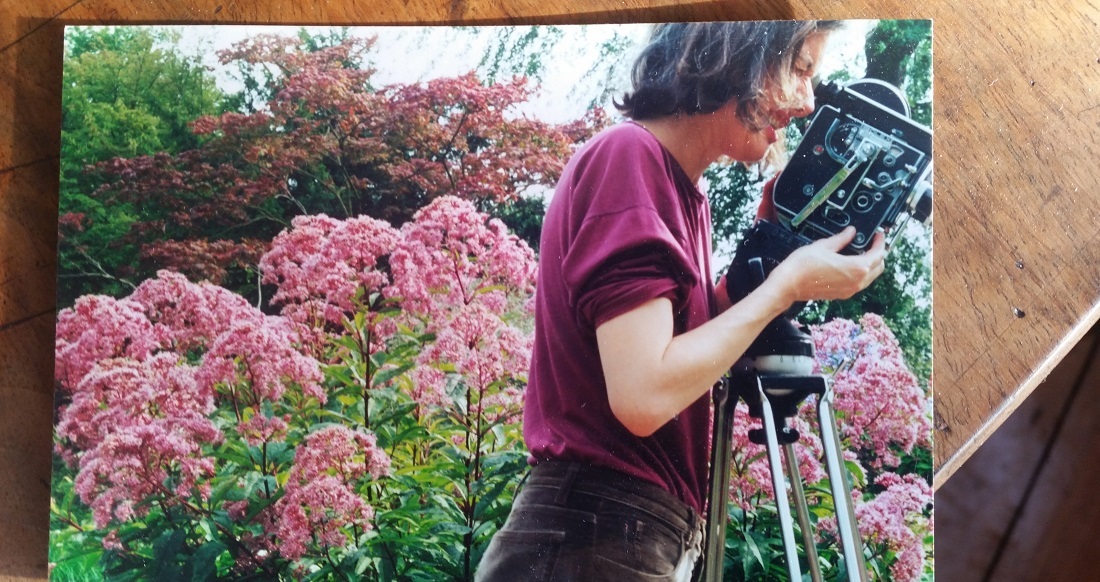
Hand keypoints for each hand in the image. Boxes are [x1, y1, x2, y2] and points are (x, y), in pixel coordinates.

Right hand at [770, 226, 885, 302]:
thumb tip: (851, 232)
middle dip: (879, 254)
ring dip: (871, 264)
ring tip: (862, 252)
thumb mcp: (824, 245)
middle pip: (879, 267)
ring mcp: (850, 290)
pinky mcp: (842, 294)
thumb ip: (841, 238)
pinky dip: (861, 273)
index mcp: (856, 268)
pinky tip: (851, 264)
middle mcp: (857, 282)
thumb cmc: (803, 267)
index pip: (878, 254)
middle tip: (872, 243)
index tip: (878, 235)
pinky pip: (860, 283)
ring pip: (871, 277)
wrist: (789, 285)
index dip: (880, 242)